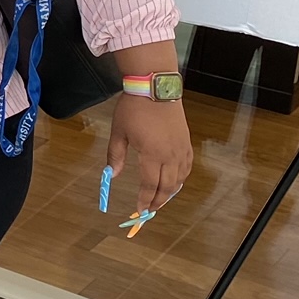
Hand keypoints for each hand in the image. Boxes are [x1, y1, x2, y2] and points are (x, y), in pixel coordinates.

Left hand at [107, 93, 192, 216]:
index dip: (144, 199)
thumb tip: (111, 174)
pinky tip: (174, 181)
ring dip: (170, 192)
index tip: (140, 210)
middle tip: (149, 210)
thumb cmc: (133, 109)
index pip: (149, 185)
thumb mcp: (119, 132)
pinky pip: (187, 167)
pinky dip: (181, 179)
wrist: (155, 88)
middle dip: (158, 201)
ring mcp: (181, 149)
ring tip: (160, 200)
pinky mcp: (187, 143)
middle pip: (167, 187)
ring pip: (179, 179)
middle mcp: (170, 156)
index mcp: (152, 155)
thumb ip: (115, 155)